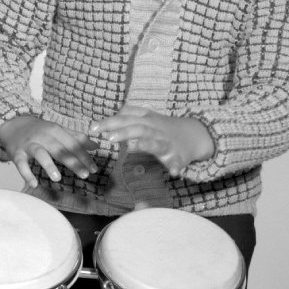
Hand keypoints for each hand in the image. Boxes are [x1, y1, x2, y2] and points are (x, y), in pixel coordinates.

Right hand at [0, 115, 98, 188]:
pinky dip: (26, 174)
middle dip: (73, 162)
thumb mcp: (58, 130)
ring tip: (57, 178)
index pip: (72, 144)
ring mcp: (29, 145)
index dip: (84, 156)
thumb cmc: (40, 131)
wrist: (13, 124)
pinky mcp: (17, 153)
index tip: (94, 169)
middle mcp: (43, 136)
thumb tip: (96, 146)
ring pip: (40, 154)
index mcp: (55, 130)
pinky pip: (21, 164)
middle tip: (84, 175)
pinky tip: (34, 184)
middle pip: (59, 150)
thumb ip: (76, 138)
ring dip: (48, 165)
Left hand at [89, 106, 214, 178]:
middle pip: (138, 128)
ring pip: (155, 143)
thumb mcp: (148, 117)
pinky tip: (173, 173)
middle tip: (106, 138)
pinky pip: (177, 162)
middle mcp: (156, 130)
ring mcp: (167, 143)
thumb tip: (108, 118)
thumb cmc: (164, 127)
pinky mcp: (178, 157)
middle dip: (123, 131)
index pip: (126, 118)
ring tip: (130, 147)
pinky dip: (176, 166)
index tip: (92, 128)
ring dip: (144, 144)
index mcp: (147, 120)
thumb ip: (130, 116)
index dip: (110, 122)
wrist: (195, 134)